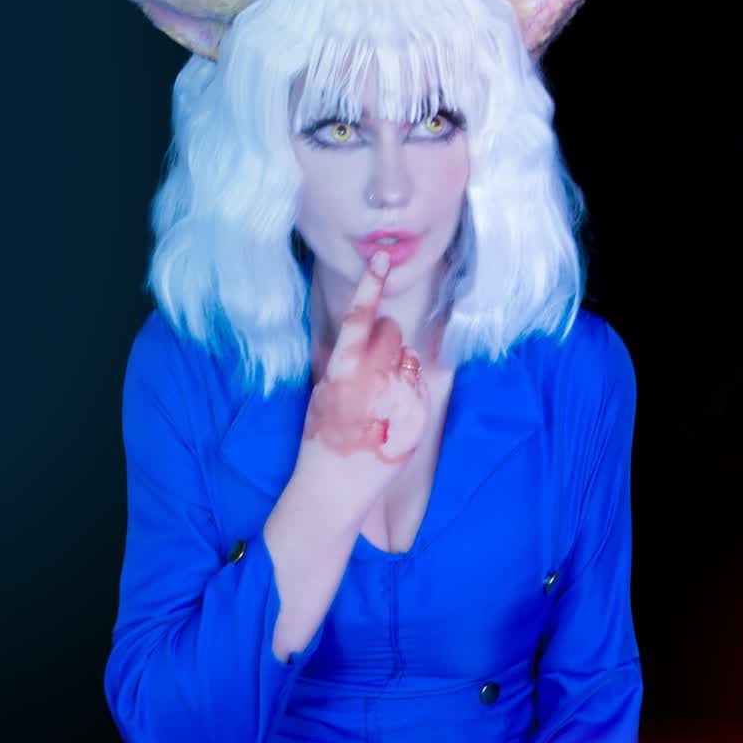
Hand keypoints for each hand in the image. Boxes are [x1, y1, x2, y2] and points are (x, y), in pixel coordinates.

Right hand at [300, 253, 430, 476]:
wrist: (335, 487)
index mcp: (344, 368)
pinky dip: (407, 393)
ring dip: (397, 367)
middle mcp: (375, 377)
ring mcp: (401, 395)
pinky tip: (390, 417)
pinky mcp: (420, 413)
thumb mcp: (322, 392)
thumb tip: (360, 337)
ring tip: (379, 400)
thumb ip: (342, 362)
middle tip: (371, 369)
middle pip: (391, 330)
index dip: (371, 283)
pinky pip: (418, 385)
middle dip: (384, 340)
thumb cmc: (322, 439)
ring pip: (407, 357)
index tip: (381, 256)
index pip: (360, 316)